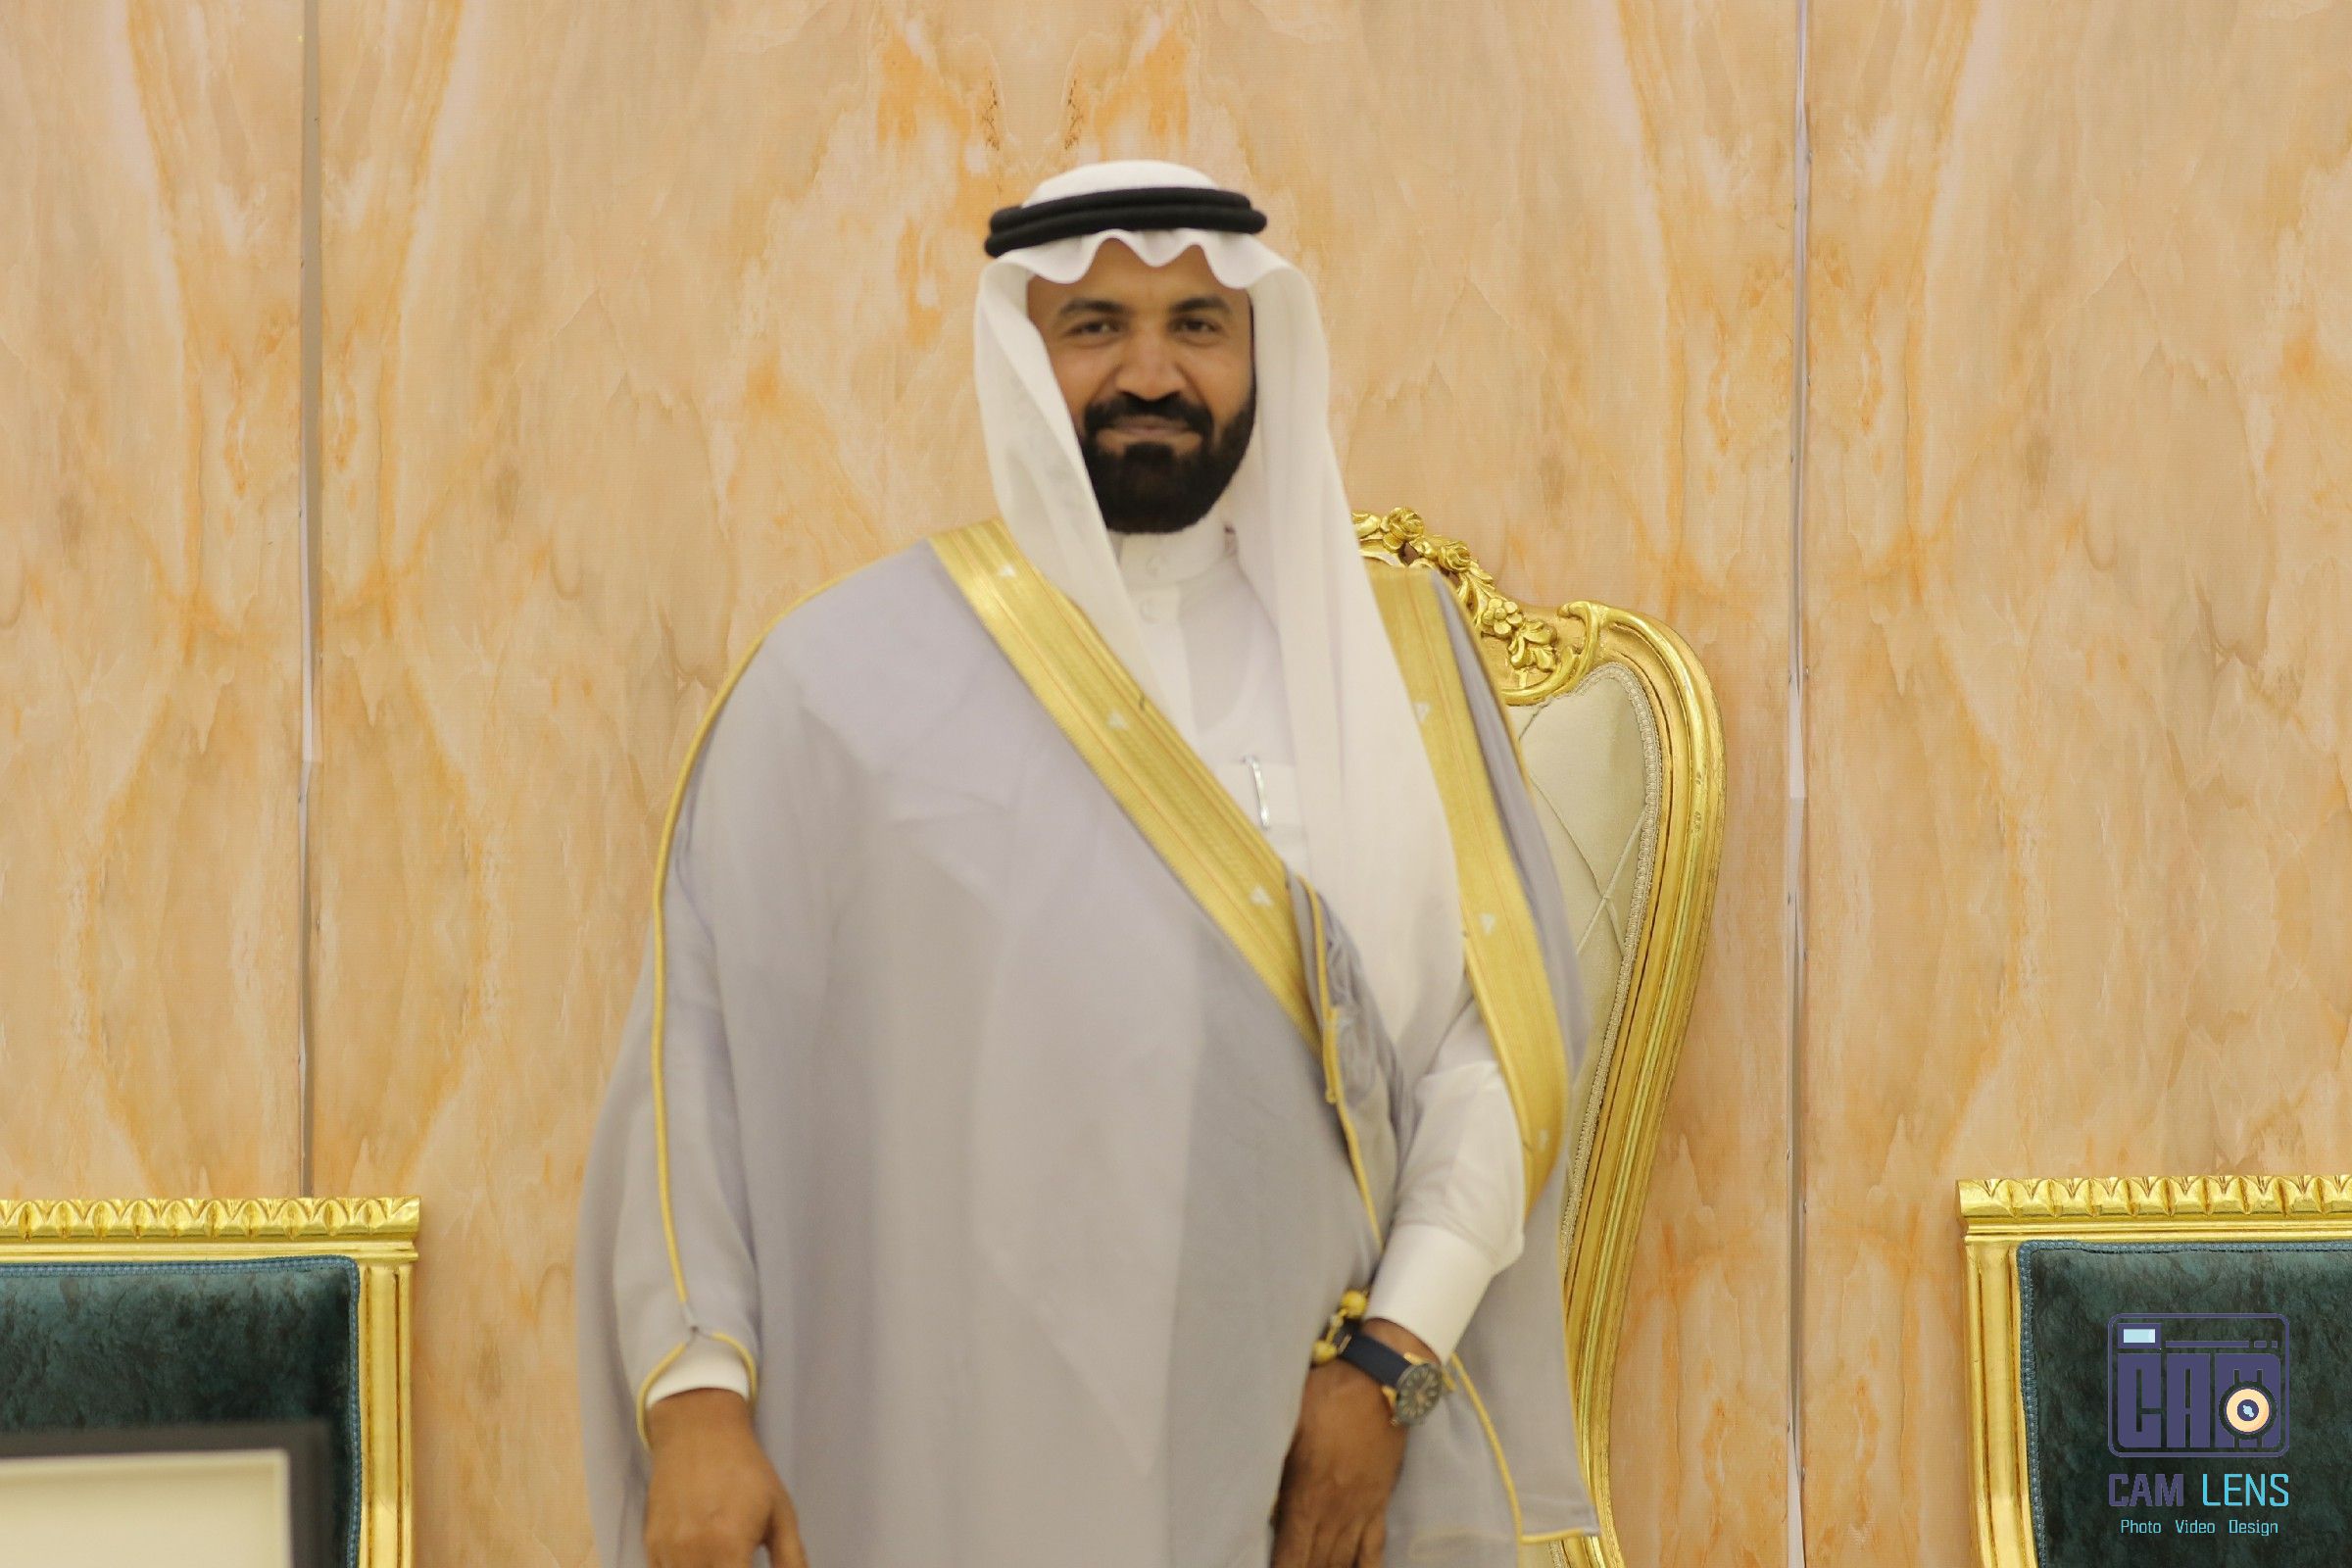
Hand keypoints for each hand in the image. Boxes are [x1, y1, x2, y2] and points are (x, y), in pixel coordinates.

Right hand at [643, 1388, 807, 1567]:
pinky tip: (702, 1558)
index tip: (751, 1565)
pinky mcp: (649, 1546)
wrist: (698, 1432)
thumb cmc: (748, 1472)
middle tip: (740, 1559)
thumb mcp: (781, 1513)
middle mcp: (692, 1554)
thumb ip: (791, 1560)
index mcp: (729, 1546)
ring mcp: (665, 1552)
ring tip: (724, 1556)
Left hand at [1271, 1319, 1427, 1566]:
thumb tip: (1247, 1486)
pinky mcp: (1379, 1504)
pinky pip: (1373, 1551)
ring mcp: (1360, 1512)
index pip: (1291, 1555)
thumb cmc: (1327, 1397)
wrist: (1381, 1384)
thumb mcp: (1288, 1421)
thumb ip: (1270, 1458)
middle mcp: (1334, 1513)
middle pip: (1316, 1564)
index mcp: (1306, 1496)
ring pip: (1342, 1563)